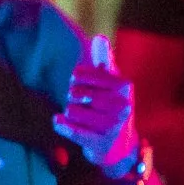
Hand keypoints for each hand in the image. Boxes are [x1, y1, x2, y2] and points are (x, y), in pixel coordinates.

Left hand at [53, 34, 141, 178]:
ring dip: (71, 113)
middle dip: (73, 97)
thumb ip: (105, 61)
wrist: (121, 146)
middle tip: (83, 104)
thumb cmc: (113, 107)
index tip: (82, 84)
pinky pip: (72, 130)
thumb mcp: (113, 84)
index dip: (76, 79)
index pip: (81, 74)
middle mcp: (121, 106)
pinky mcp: (98, 143)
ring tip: (82, 117)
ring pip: (71, 110)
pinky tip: (58, 121)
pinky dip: (62, 125)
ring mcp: (111, 126)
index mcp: (125, 86)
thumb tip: (100, 38)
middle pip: (75, 92)